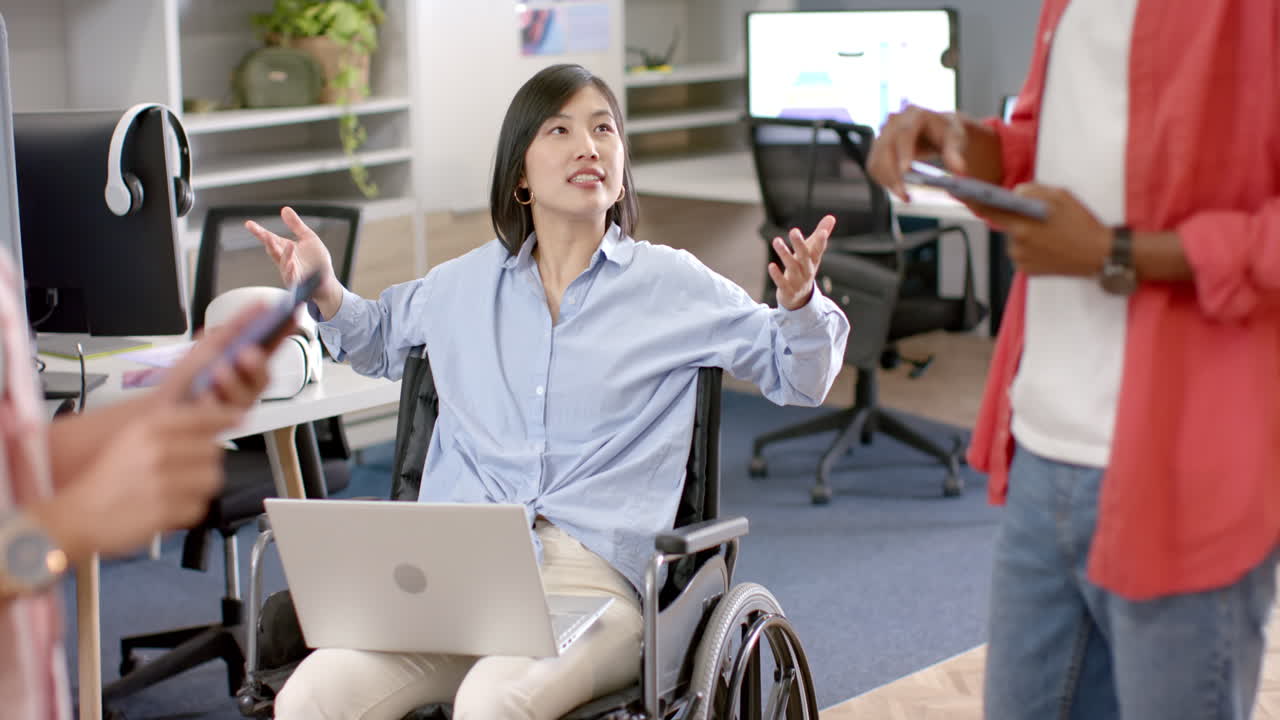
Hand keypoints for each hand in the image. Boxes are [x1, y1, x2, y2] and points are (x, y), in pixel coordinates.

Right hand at [30, 403, 242, 561]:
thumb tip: (213, 417)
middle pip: (213, 450)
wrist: (77, 515)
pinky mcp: (165, 510)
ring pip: (211, 479)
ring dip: (200, 486)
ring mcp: (162, 481)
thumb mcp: (132, 439)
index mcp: (147, 429)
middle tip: (186, 469)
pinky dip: (188, 510)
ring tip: (177, 490)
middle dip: (206, 461)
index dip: (224, 416)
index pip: (201, 416)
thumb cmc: (105, 480)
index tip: (238, 417)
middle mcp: (157, 451)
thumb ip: (171, 427)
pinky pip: (198, 507)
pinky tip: (168, 507)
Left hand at [154, 302, 284, 410]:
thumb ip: (232, 331)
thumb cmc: (185, 380)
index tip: (289, 317)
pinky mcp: (222, 423)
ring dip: (233, 383)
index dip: (282, 334)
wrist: (161, 409)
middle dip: (258, 365)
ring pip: (246, 397)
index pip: (270, 349)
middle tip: (248, 352)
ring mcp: (235, 406)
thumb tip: (256, 308)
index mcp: (245, 366)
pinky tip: (204, 395)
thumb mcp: (208, 348)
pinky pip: (223, 414)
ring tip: (219, 371)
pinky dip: (213, 403)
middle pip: (263, 378)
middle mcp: (245, 387)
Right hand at [246, 206, 343, 317]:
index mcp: (285, 248)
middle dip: (268, 242)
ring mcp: (289, 272)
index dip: (259, 231)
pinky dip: (290, 270)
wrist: (327, 281)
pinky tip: (291, 264)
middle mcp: (284, 260)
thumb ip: (295, 225)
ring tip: (288, 244)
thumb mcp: (308, 238)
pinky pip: (292, 277)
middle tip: (264, 234)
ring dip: (284, 254)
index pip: (269, 238)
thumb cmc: (317, 260)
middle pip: (273, 250)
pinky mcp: (297, 283)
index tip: (248, 224)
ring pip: (283, 263)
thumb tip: (284, 208)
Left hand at [769, 215, 835, 310]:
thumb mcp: (812, 253)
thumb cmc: (805, 268)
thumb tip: (831, 217)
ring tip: (776, 240)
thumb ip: (820, 235)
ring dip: (784, 254)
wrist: (800, 299)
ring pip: (792, 267)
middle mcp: (807, 270)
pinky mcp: (787, 291)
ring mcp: (798, 282)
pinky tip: (771, 266)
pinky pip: (782, 283)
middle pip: (805, 256)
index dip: (821, 242)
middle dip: (799, 244)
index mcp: (813, 260)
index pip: (819, 250)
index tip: (823, 232)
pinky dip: (777, 275)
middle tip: (794, 230)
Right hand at [868, 105, 968, 200]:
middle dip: (893, 175)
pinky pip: (874, 168)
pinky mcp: (877, 149)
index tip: (905, 171)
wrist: (935, 130)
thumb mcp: (955, 139)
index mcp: (914, 115)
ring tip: (905, 195)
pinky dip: (884, 181)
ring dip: (888, 181)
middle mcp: (894, 123)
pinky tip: (898, 188)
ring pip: (877, 161)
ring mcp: (883, 135)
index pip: (905, 133)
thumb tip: (959, 170)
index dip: (903, 153)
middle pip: (886, 149)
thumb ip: (955, 153)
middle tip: (904, 195)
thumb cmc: (945, 132)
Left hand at [964, 184, 1110, 275]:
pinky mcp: (1026, 270)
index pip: (987, 210)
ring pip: (1013, 238)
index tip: (957, 192)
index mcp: (1022, 224)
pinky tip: (1049, 245)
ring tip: (1050, 234)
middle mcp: (1017, 243)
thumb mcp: (1060, 195)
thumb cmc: (1082, 223)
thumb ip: (1031, 191)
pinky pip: (1020, 252)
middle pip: (1004, 223)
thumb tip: (1013, 193)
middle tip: (1040, 217)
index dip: (970, 200)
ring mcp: (1020, 259)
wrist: (1099, 254)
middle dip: (1016, 217)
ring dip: (1024, 232)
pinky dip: (1029, 246)